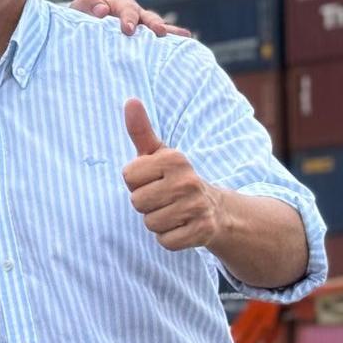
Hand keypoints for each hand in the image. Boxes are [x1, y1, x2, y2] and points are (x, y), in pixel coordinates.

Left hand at [70, 0, 190, 36]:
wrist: (80, 29)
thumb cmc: (81, 16)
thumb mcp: (80, 8)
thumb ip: (89, 6)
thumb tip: (102, 11)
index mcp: (120, 6)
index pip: (127, 10)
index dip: (128, 19)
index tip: (127, 30)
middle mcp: (136, 15)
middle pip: (149, 17)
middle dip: (154, 24)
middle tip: (160, 31)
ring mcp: (143, 29)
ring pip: (159, 29)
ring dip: (170, 33)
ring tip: (185, 37)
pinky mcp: (145, 42)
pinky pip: (159, 43)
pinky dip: (171, 44)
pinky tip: (186, 48)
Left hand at [123, 99, 222, 249]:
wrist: (214, 208)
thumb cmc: (174, 177)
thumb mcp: (158, 153)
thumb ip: (140, 130)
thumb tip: (130, 100)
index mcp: (174, 158)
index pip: (128, 176)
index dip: (136, 181)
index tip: (154, 179)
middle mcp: (188, 180)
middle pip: (137, 202)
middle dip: (146, 203)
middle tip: (164, 197)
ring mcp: (197, 207)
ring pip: (150, 223)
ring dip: (157, 221)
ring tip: (173, 211)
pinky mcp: (202, 231)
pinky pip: (165, 241)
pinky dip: (169, 238)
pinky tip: (182, 226)